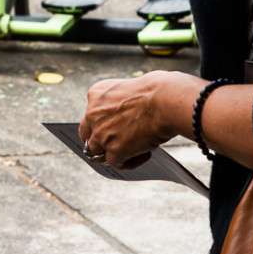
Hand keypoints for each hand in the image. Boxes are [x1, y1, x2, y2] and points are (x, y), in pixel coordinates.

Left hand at [78, 71, 194, 168]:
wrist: (165, 99)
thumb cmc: (157, 90)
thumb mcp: (130, 90)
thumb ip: (120, 103)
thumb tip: (126, 120)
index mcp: (96, 94)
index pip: (91, 114)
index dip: (103, 123)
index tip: (117, 126)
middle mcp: (93, 113)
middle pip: (87, 135)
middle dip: (98, 141)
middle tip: (116, 144)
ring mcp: (101, 133)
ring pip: (95, 152)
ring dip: (111, 154)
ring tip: (132, 151)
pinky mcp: (114, 149)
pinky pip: (116, 164)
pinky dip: (130, 162)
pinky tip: (145, 154)